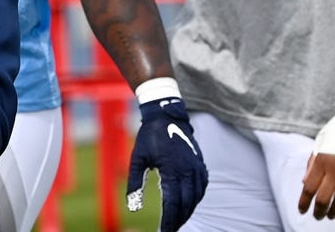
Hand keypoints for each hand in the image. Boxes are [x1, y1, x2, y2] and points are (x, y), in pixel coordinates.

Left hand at [127, 97, 206, 231]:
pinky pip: (201, 187)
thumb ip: (134, 183)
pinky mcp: (200, 164)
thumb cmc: (149, 137)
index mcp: (172, 169)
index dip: (169, 221)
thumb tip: (133, 208)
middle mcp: (188, 170)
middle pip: (186, 204)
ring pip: (196, 197)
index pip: (173, 203)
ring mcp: (196, 167)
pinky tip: (188, 205)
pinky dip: (196, 199)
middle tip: (169, 230)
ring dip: (187, 211)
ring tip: (177, 221)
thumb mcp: (137, 158)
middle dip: (178, 220)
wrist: (166, 114)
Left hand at [298, 72, 334, 219]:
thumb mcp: (321, 141)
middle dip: (318, 211)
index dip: (304, 202)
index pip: (309, 187)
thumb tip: (305, 181)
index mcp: (321, 159)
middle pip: (324, 198)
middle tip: (317, 216)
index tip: (301, 210)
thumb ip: (313, 162)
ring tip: (330, 215)